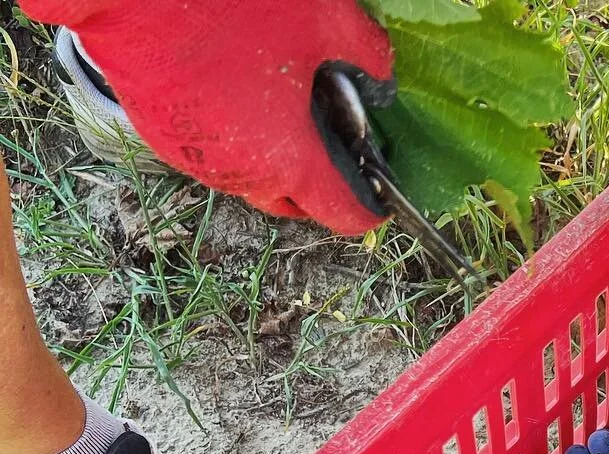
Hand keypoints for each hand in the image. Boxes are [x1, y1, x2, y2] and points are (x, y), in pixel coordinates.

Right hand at [22, 0, 393, 233]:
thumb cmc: (230, 3)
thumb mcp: (320, 16)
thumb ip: (364, 50)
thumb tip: (383, 72)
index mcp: (290, 162)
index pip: (341, 214)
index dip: (367, 210)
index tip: (379, 200)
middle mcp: (244, 175)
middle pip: (294, 204)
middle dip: (318, 188)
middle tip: (332, 148)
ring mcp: (198, 161)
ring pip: (250, 179)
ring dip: (274, 162)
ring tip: (285, 116)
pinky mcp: (161, 136)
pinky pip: (213, 154)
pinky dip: (234, 139)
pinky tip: (239, 98)